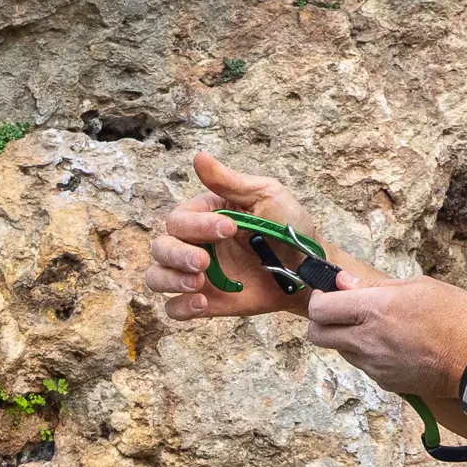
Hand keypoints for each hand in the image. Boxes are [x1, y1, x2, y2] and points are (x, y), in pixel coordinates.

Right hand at [144, 153, 319, 319]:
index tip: (231, 229)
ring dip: (170, 280)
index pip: (180, 218)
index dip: (198, 225)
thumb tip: (198, 157)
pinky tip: (201, 304)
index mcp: (204, 215)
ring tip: (198, 283)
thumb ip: (230, 181)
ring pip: (157, 277)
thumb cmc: (289, 227)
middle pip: (161, 247)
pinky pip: (174, 309)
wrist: (309, 270)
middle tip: (204, 262)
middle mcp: (194, 243)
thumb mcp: (266, 195)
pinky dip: (179, 308)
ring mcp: (198, 274)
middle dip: (177, 255)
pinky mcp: (207, 301)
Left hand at [305, 276, 466, 399]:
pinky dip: (369, 355)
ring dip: (347, 338)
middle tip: (342, 312)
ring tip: (377, 328)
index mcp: (375, 310)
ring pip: (340, 351)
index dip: (319, 299)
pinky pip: (363, 366)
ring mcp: (374, 365)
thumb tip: (344, 283)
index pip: (320, 309)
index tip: (330, 294)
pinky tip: (393, 346)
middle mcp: (367, 340)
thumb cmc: (456, 317)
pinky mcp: (385, 381)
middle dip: (322, 322)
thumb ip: (376, 286)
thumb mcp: (419, 286)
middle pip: (317, 336)